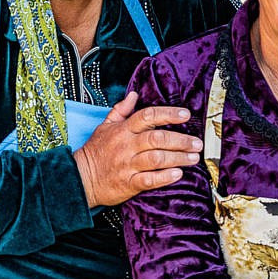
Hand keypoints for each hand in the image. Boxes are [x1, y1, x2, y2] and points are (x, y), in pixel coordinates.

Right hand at [73, 92, 201, 207]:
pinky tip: (178, 174)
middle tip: (197, 143)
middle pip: (157, 138)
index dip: (168, 114)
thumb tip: (134, 94)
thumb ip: (121, 110)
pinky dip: (165, 177)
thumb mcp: (104, 126)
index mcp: (123, 129)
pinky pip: (149, 180)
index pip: (148, 116)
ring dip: (178, 158)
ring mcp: (127, 165)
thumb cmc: (96, 151)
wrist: (80, 178)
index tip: (186, 115)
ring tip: (193, 158)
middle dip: (180, 140)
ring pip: (157, 158)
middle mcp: (126, 145)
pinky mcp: (128, 183)